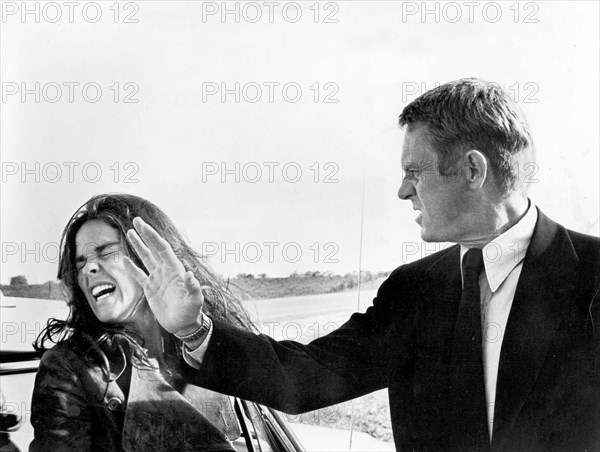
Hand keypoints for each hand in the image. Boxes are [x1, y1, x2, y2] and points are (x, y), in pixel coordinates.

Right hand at [125, 217, 203, 334]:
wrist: (184, 325)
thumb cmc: (191, 312)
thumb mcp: (194, 300)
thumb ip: (193, 288)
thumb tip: (191, 275)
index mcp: (175, 270)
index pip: (162, 249)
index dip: (152, 237)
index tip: (143, 226)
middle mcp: (165, 271)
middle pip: (153, 249)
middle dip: (145, 235)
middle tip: (136, 220)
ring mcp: (157, 279)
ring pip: (146, 258)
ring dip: (138, 246)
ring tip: (130, 233)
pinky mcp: (150, 289)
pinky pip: (139, 275)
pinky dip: (131, 268)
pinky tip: (124, 260)